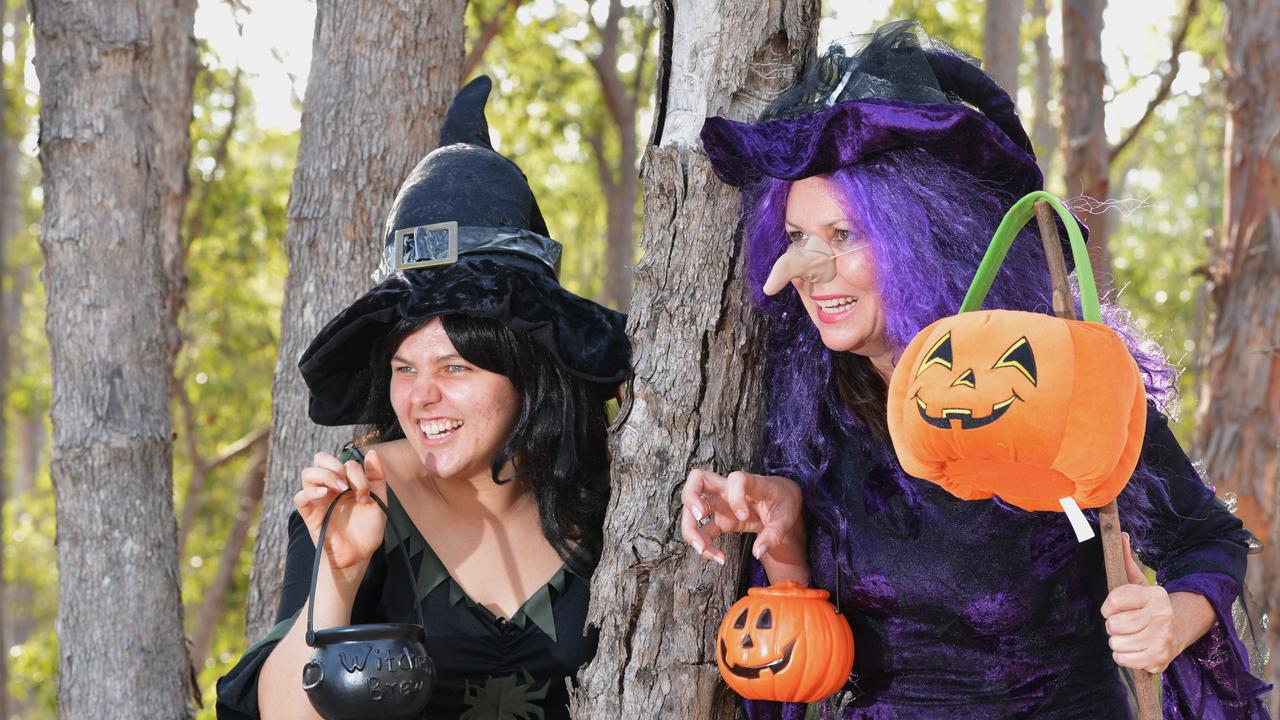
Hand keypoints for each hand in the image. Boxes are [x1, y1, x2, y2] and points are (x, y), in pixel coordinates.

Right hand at [294, 449, 388, 582]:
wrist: (360, 554)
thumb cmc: (368, 529)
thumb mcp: (379, 500)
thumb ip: (376, 477)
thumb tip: (372, 452)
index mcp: (345, 482)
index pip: (341, 461)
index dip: (354, 469)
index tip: (364, 490)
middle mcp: (330, 488)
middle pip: (318, 459)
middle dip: (332, 462)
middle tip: (345, 479)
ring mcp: (319, 500)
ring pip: (307, 473)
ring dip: (324, 474)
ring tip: (339, 487)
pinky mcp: (310, 515)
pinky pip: (299, 497)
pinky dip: (310, 492)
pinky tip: (325, 494)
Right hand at [679, 469, 805, 573]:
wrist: (781, 502)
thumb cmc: (783, 503)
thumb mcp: (786, 518)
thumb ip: (774, 535)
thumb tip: (758, 552)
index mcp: (750, 483)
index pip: (735, 478)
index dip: (736, 496)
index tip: (744, 515)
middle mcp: (729, 490)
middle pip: (697, 479)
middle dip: (691, 498)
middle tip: (700, 517)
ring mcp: (721, 504)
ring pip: (692, 508)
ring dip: (691, 529)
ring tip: (703, 550)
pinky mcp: (720, 519)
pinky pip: (703, 530)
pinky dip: (705, 545)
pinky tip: (718, 558)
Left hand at [1101, 533, 1174, 673]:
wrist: (1178, 628)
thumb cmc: (1148, 605)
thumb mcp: (1137, 582)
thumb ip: (1125, 559)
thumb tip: (1119, 535)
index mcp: (1154, 594)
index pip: (1113, 600)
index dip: (1108, 607)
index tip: (1114, 608)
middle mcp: (1162, 615)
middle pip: (1113, 625)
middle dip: (1113, 626)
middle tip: (1125, 624)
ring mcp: (1163, 638)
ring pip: (1116, 644)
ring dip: (1118, 642)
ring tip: (1131, 636)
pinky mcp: (1160, 659)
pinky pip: (1124, 660)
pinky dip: (1123, 657)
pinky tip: (1134, 649)